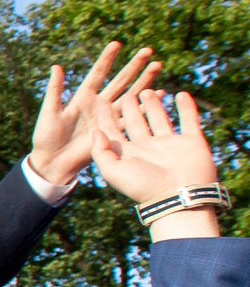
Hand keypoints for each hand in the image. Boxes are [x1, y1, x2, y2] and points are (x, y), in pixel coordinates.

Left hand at [32, 41, 156, 186]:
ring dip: (144, 81)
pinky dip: (146, 105)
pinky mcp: (114, 131)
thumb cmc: (46, 138)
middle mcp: (98, 104)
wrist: (52, 162)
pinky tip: (159, 93)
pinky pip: (133, 116)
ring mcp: (108, 117)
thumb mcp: (49, 112)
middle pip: (120, 81)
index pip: (98, 73)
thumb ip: (55, 90)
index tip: (117, 43)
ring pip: (130, 95)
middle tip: (148, 50)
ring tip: (157, 65)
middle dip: (134, 66)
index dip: (107, 59)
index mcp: (82, 97)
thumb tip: (56, 66)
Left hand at [93, 88, 222, 237]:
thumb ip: (100, 152)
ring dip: (154, 105)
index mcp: (128, 155)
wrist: (179, 195)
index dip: (106, 118)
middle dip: (130, 108)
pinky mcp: (191, 142)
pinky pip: (188, 120)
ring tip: (148, 91)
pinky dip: (187, 107)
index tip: (100, 102)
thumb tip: (95, 132)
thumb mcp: (113, 172)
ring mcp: (169, 144)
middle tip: (127, 93)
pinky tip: (181, 94)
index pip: (113, 132)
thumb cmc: (143, 187)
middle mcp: (148, 148)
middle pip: (136, 123)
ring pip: (159, 119)